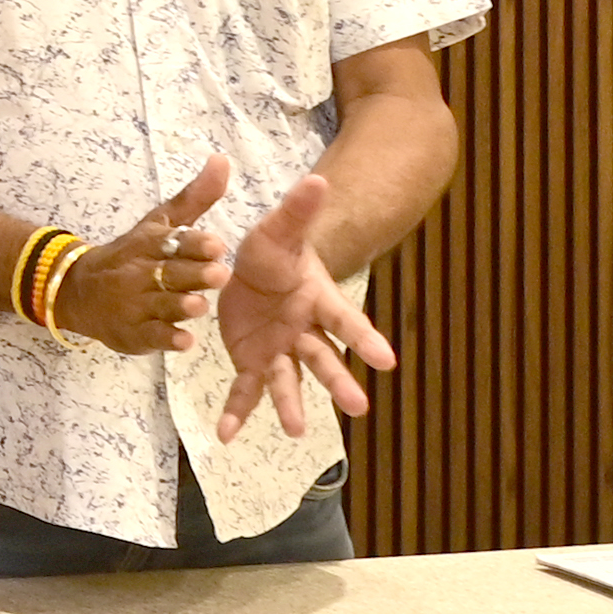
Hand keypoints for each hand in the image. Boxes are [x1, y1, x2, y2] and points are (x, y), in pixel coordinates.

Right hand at [52, 158, 233, 353]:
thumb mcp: (160, 223)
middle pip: (170, 273)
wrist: (79, 290)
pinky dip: (167, 339)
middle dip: (194, 274)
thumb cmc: (133, 254)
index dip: (194, 244)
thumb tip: (223, 160)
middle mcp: (141, 273)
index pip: (172, 241)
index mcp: (149, 243)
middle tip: (220, 275)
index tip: (217, 244)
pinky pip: (151, 336)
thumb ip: (196, 197)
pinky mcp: (133, 333)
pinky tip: (185, 341)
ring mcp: (135, 305)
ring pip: (161, 305)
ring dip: (180, 306)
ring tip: (198, 306)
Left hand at [206, 170, 396, 446]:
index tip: (388, 361)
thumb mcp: (279, 229)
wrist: (252, 269)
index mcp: (317, 300)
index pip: (346, 320)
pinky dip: (237, 412)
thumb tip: (318, 178)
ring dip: (291, 405)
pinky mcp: (252, 361)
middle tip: (360, 408)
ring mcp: (279, 350)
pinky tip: (224, 435)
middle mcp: (304, 331)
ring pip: (288, 380)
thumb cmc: (274, 251)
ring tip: (294, 432)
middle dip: (340, 381)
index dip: (365, 339)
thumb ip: (298, 211)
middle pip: (325, 357)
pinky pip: (245, 390)